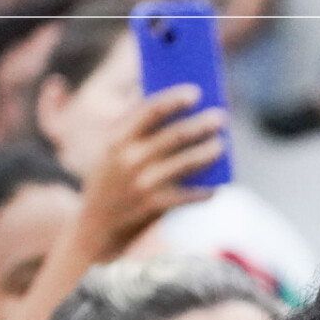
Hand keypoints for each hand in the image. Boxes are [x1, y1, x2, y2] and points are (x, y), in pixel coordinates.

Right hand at [73, 84, 225, 257]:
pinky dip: (207, 191)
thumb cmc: (112, 182)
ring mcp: (144, 183)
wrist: (97, 227)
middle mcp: (130, 158)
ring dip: (210, 151)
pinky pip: (191, 195)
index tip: (195, 92)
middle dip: (202, 123)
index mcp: (116, 139)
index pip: (149, 110)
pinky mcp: (156, 206)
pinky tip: (217, 187)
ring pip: (187, 162)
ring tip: (222, 145)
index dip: (174, 98)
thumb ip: (135, 130)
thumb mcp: (112, 152)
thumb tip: (173, 109)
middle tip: (221, 116)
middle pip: (176, 134)